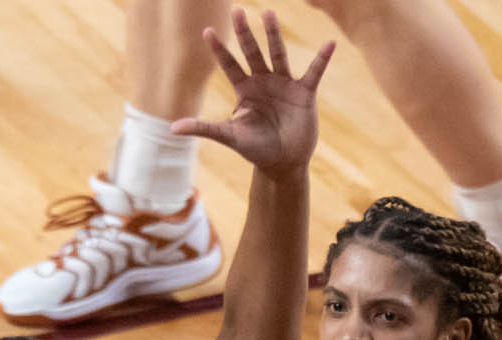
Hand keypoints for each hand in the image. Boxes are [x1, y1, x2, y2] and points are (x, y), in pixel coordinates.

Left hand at [172, 9, 332, 176]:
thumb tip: (172, 128)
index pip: (229, 64)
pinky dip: (322, 59)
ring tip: (268, 13)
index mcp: (244, 89)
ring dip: (273, 34)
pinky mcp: (304, 93)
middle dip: (245, 33)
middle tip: (237, 10)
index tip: (207, 31)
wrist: (283, 163)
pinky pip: (314, 72)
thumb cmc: (255, 149)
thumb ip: (204, 128)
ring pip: (278, 54)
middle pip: (252, 52)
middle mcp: (262, 81)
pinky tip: (329, 44)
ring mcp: (284, 84)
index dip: (219, 49)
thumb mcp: (229, 137)